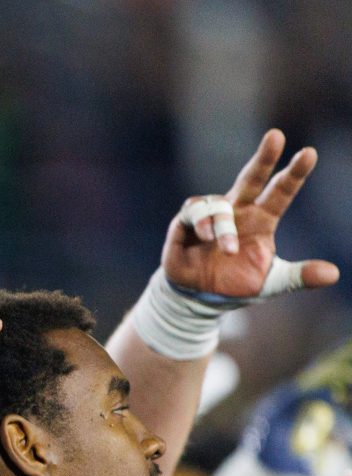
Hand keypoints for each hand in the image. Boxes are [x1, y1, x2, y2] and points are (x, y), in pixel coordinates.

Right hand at [160, 128, 337, 300]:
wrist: (197, 297)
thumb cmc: (236, 283)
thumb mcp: (272, 283)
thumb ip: (299, 276)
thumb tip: (333, 274)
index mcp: (262, 219)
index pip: (281, 191)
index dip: (295, 173)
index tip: (309, 153)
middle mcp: (238, 210)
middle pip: (251, 177)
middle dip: (263, 158)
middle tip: (276, 135)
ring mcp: (212, 214)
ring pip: (219, 205)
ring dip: (224, 228)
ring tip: (228, 250)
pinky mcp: (186, 222)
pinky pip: (194, 211)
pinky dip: (202, 224)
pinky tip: (205, 238)